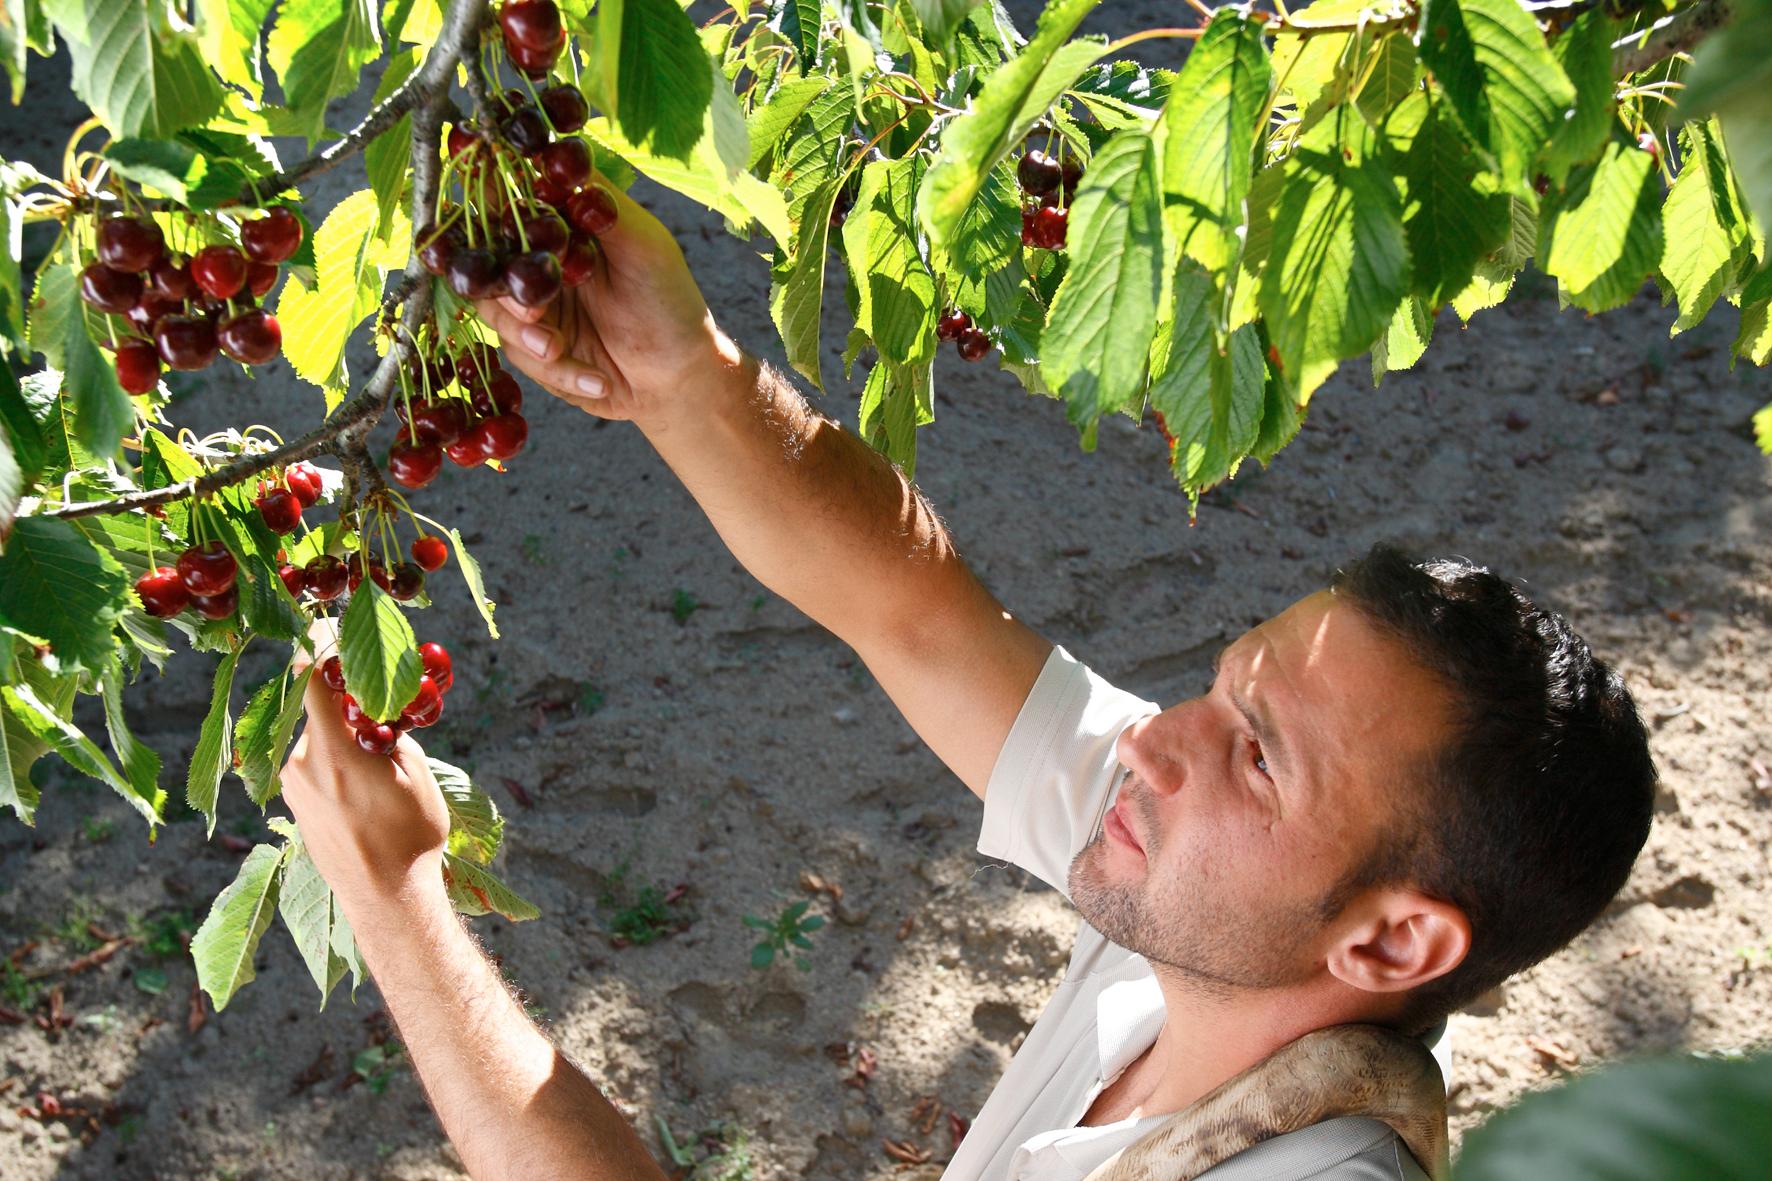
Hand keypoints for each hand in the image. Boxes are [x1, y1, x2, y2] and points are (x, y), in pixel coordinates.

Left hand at [279, 619, 450, 906]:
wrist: (385, 897)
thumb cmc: (411, 835)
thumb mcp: (416, 773)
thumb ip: (392, 733)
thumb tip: (378, 712)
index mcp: (333, 751)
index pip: (309, 678)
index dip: (317, 646)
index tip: (328, 625)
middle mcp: (302, 764)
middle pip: (314, 707)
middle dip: (342, 698)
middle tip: (374, 701)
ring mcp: (292, 786)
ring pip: (314, 738)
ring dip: (340, 733)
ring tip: (376, 756)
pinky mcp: (293, 805)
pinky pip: (311, 764)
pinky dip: (333, 759)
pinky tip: (362, 783)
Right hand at [473, 177, 739, 427]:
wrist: (679, 377)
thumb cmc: (669, 302)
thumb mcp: (645, 247)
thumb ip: (603, 207)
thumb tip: (566, 159)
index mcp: (561, 225)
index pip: (509, 205)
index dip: (490, 210)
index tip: (492, 229)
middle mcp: (539, 261)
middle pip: (484, 263)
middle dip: (504, 291)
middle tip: (534, 312)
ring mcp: (533, 306)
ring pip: (494, 314)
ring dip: (528, 337)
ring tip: (559, 352)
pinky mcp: (535, 350)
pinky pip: (520, 357)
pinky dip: (561, 373)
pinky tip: (600, 382)